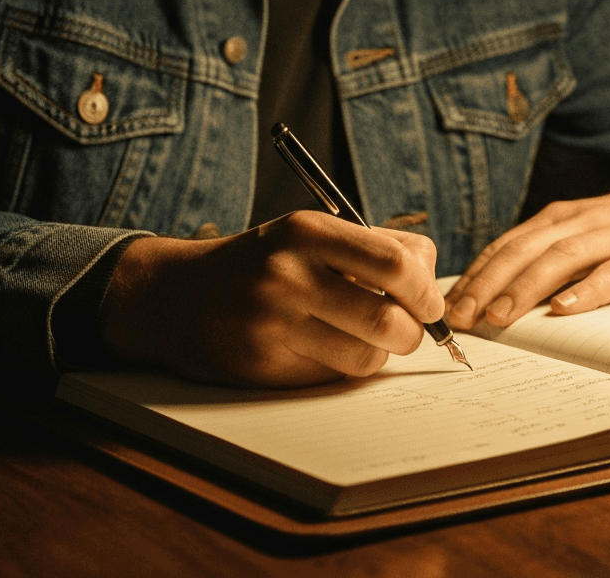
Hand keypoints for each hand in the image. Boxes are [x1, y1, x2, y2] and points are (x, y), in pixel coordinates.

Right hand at [98, 210, 442, 386]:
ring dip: (377, 353)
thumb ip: (375, 248)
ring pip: (366, 357)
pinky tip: (322, 348)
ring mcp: (273, 324)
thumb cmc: (265, 262)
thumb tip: (432, 285)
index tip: (429, 302)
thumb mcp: (311, 233)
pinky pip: (332, 377)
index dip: (425, 290)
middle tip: (408, 330)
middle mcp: (289, 275)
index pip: (396, 264)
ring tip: (362, 337)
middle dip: (412, 332)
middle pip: (389, 320)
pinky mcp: (264, 366)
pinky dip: (341, 367)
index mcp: (308, 232)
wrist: (177, 296)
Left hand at [444, 173, 609, 328]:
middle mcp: (580, 223)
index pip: (507, 245)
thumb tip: (497, 293)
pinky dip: (587, 291)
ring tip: (500, 315)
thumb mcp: (584, 232)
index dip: (475, 274)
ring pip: (560, 260)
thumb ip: (548, 255)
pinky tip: (566, 308)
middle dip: (488, 284)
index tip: (448, 304)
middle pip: (524, 252)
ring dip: (526, 288)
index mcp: (559, 219)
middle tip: (462, 316)